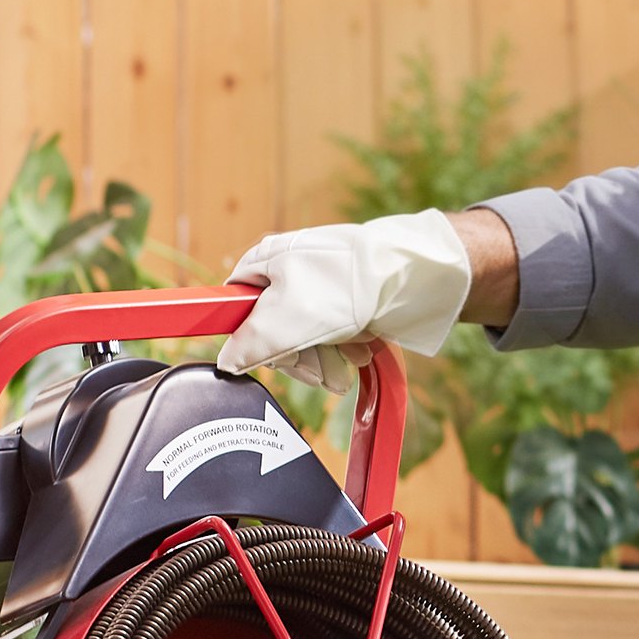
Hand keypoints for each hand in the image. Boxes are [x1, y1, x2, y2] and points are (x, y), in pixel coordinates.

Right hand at [217, 211, 472, 393]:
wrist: (411, 274)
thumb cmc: (346, 287)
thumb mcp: (285, 319)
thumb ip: (250, 344)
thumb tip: (226, 362)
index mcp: (264, 264)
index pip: (238, 311)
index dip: (254, 343)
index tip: (280, 360)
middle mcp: (288, 270)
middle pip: (275, 330)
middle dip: (302, 358)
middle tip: (322, 375)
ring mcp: (320, 284)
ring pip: (309, 335)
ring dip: (328, 358)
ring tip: (349, 366)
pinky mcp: (348, 298)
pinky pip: (337, 331)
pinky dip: (348, 346)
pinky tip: (364, 350)